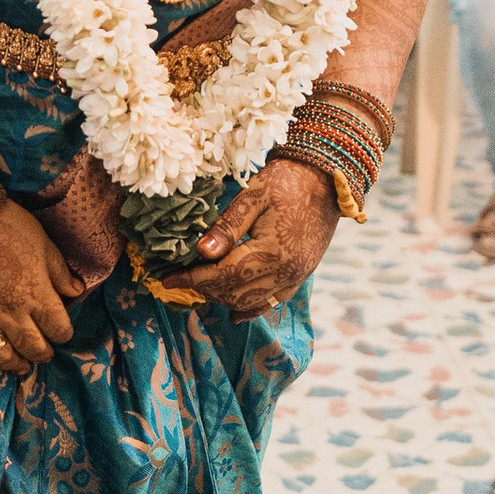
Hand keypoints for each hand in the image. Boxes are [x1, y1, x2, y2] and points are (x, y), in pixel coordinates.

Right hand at [0, 200, 76, 375]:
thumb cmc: (5, 226)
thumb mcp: (43, 243)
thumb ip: (60, 272)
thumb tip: (77, 292)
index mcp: (37, 296)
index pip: (59, 329)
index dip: (63, 334)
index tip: (61, 332)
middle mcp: (11, 315)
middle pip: (32, 347)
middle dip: (42, 353)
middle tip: (43, 353)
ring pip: (1, 356)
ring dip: (14, 364)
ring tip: (19, 366)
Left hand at [164, 158, 337, 315]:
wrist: (327, 180)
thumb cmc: (288, 181)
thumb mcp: (253, 196)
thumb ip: (227, 227)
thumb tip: (201, 253)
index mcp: (271, 252)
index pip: (222, 275)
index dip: (193, 279)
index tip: (167, 279)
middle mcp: (285, 272)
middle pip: (234, 293)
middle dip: (203, 289)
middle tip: (180, 279)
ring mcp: (295, 277)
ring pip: (251, 302)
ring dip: (222, 299)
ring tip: (200, 287)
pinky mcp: (301, 276)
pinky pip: (272, 302)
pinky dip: (250, 309)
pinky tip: (234, 313)